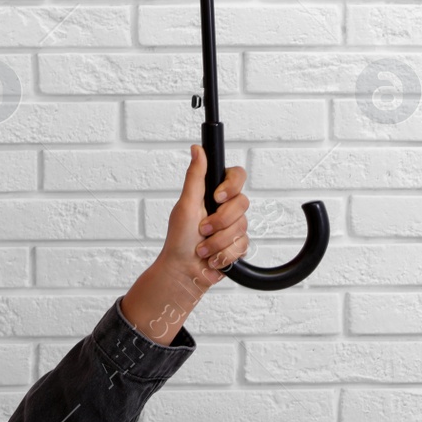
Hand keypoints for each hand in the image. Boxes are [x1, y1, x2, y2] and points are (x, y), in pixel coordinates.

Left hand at [119, 145, 249, 345]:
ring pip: (242, 227)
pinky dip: (224, 254)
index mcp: (213, 193)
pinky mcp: (238, 246)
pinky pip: (243, 245)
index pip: (237, 176)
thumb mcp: (186, 204)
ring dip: (218, 241)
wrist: (183, 272)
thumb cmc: (179, 240)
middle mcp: (225, 208)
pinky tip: (212, 258)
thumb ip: (195, 176)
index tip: (217, 198)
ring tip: (202, 248)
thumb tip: (197, 148)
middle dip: (221, 221)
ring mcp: (233, 227)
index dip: (231, 186)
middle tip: (202, 229)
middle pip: (242, 203)